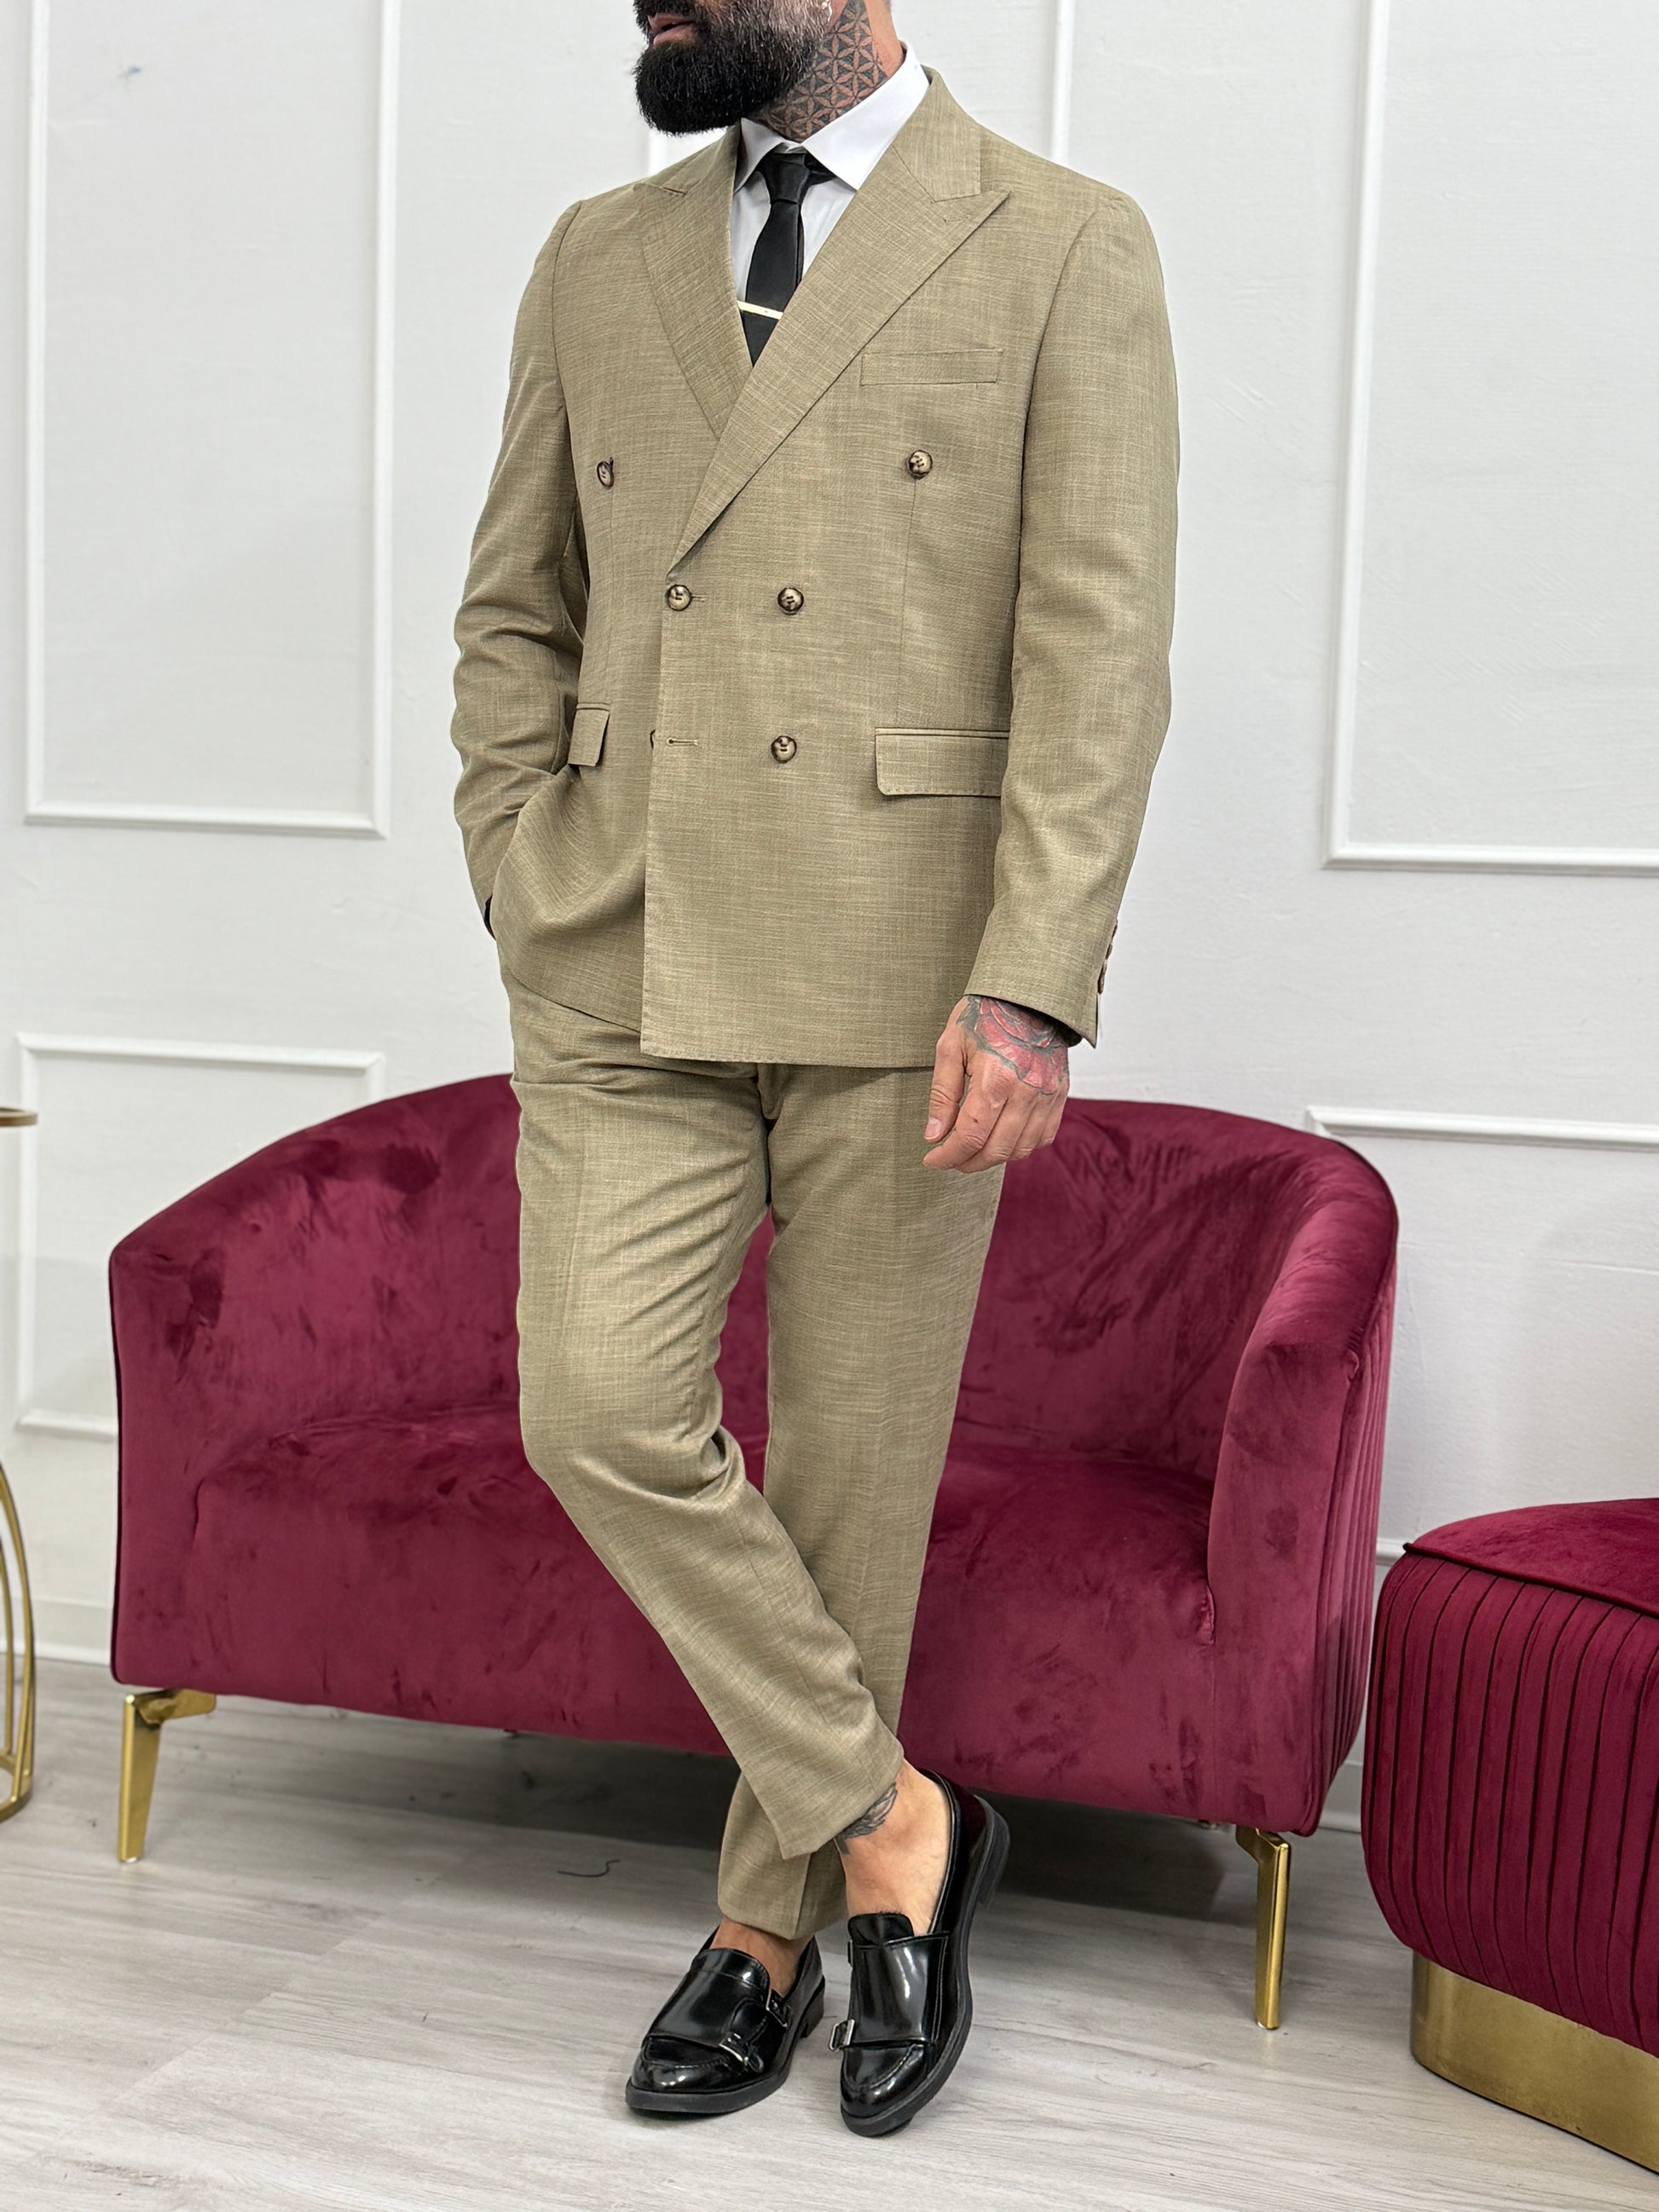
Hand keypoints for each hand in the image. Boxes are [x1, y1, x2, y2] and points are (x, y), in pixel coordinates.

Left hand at [922, 995, 1071, 1172]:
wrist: (1027, 995)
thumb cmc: (984, 1016)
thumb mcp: (950, 1048)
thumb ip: (942, 1095)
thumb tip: (934, 1135)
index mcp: (995, 1077)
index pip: (970, 1136)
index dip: (948, 1156)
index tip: (932, 1159)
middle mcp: (1026, 1091)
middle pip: (996, 1150)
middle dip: (967, 1162)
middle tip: (950, 1157)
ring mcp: (1047, 1094)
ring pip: (1021, 1149)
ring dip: (993, 1158)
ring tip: (973, 1149)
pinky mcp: (1060, 1094)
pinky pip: (1043, 1137)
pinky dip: (1020, 1147)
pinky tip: (1002, 1138)